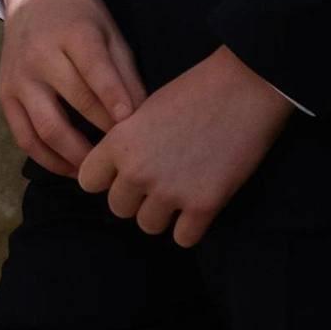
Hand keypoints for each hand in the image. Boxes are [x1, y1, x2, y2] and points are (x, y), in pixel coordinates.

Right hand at [0, 0, 146, 176]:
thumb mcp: (108, 31)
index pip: (94, 71)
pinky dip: (47, 159)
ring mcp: (19, 78)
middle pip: (74, 103)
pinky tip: (70, 169)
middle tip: (126, 157)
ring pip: (46, 129)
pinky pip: (24, 137)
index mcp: (72, 34)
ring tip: (99, 172)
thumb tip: (141, 117)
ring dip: (76, 157)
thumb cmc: (80, 17)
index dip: (115, 100)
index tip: (132, 126)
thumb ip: (125, 72)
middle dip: (103, 134)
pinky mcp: (4, 95)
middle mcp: (40, 56)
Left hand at [76, 47, 292, 247]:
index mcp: (119, 142)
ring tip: (180, 190)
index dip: (106, 178)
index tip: (121, 172)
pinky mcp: (203, 206)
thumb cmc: (193, 92)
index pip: (88, 181)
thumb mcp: (144, 110)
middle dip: (136, 198)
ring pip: (148, 226)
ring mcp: (170, 192)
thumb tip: (118, 171)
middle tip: (158, 180)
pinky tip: (199, 206)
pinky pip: (183, 239)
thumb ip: (126, 143)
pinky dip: (191, 227)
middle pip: (118, 208)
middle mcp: (138, 171)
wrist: (242, 90)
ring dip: (162, 214)